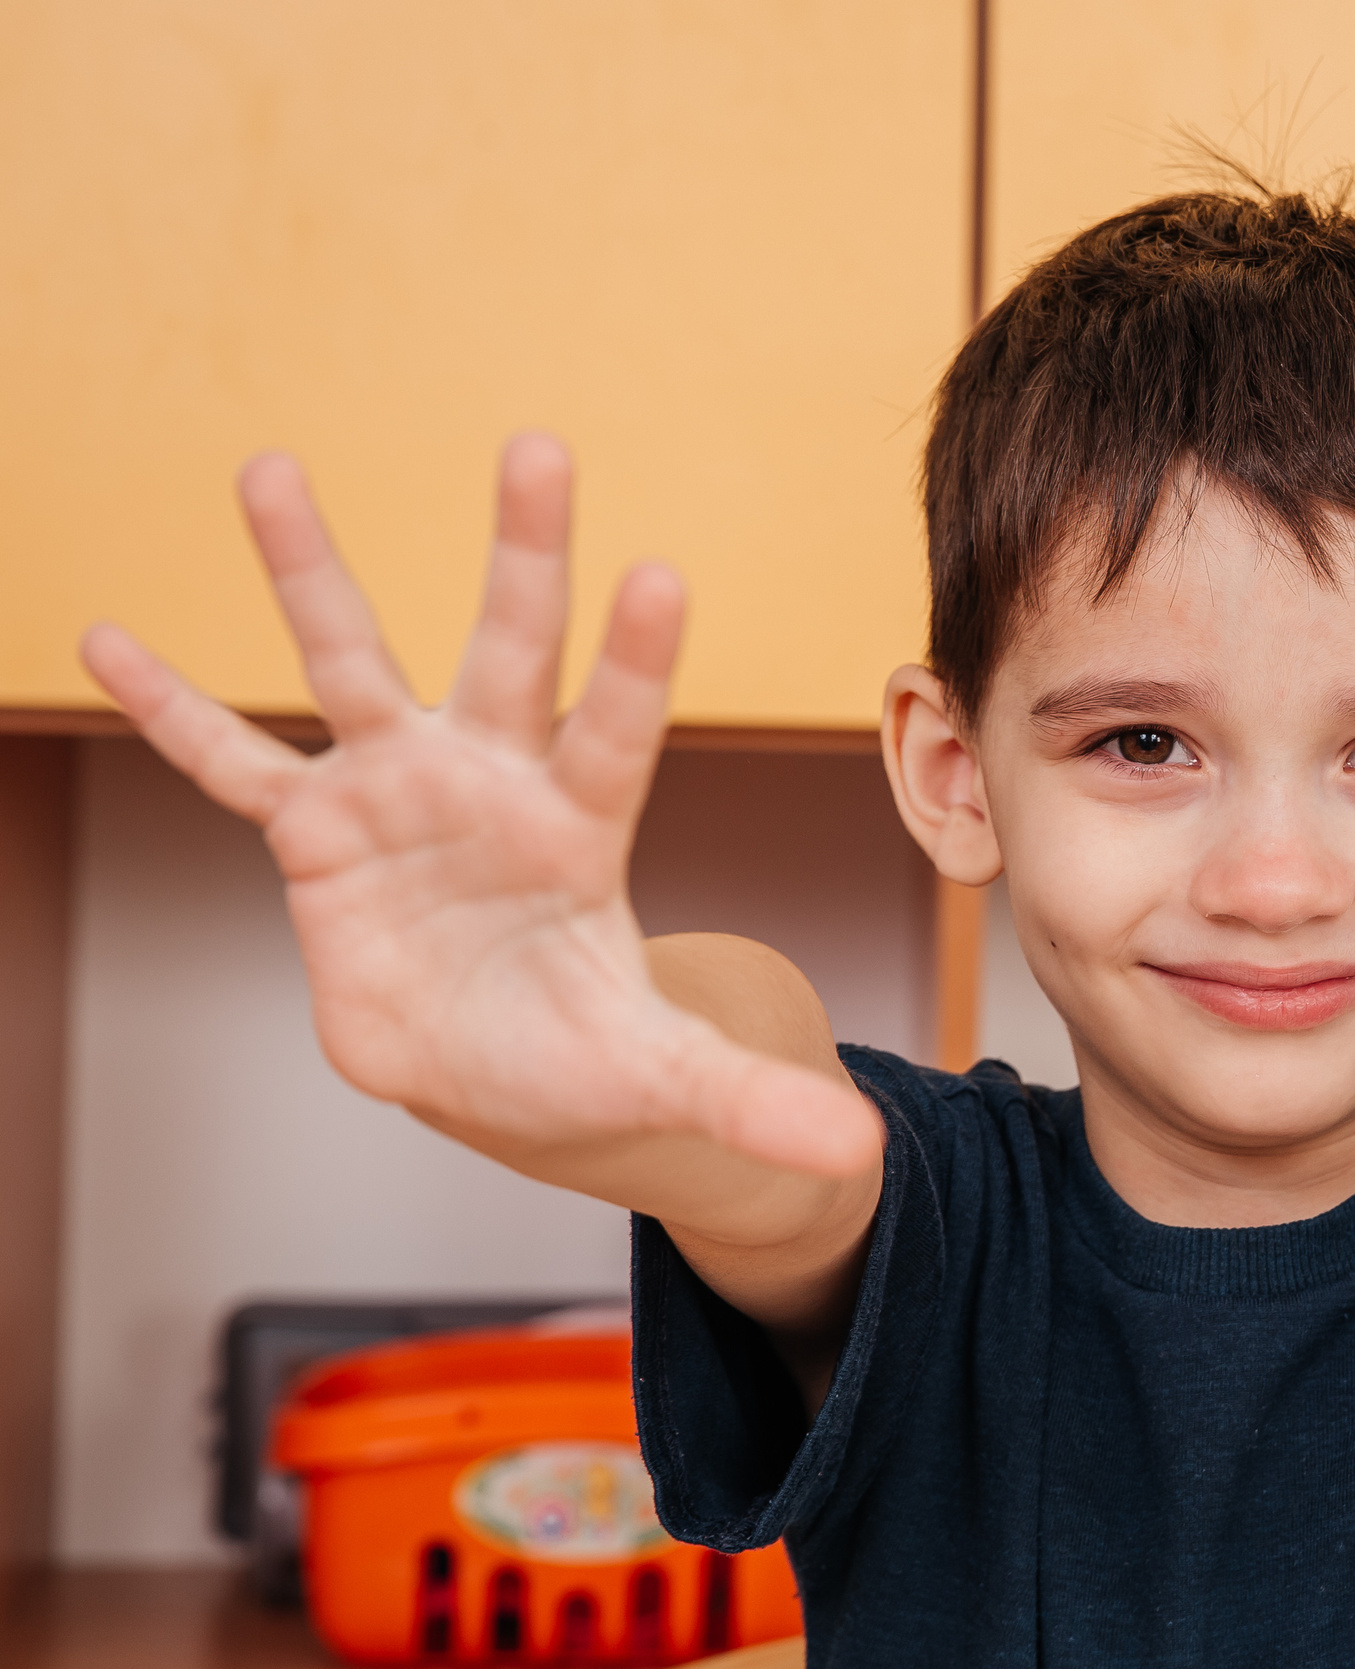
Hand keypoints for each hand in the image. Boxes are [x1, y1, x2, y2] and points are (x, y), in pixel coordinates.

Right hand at [81, 437, 879, 1179]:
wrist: (496, 1067)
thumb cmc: (583, 1053)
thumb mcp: (663, 1082)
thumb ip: (748, 1097)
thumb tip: (857, 1151)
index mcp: (585, 828)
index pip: (616, 732)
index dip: (632, 662)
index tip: (659, 571)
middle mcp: (495, 782)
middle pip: (510, 653)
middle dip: (523, 556)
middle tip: (538, 443)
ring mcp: (402, 794)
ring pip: (353, 666)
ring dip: (312, 571)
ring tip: (267, 464)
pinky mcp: (318, 835)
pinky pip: (234, 765)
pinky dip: (176, 711)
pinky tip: (108, 638)